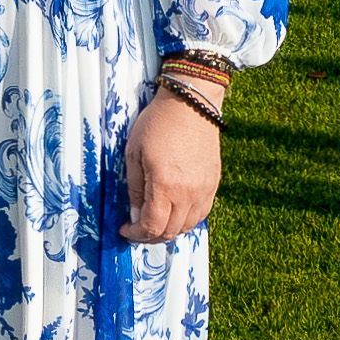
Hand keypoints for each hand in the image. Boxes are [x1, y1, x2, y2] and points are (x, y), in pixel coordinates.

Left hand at [120, 89, 220, 243]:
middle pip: (171, 231)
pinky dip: (186, 219)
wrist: (190, 104)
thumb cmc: (158, 124)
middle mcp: (189, 193)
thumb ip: (135, 188)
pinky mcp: (213, 183)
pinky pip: (201, 213)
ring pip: (188, 226)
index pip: (152, 226)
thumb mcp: (134, 154)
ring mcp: (204, 189)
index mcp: (166, 186)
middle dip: (151, 236)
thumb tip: (134, 215)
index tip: (126, 229)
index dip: (136, 234)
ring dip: (170, 229)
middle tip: (138, 228)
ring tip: (155, 221)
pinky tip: (175, 211)